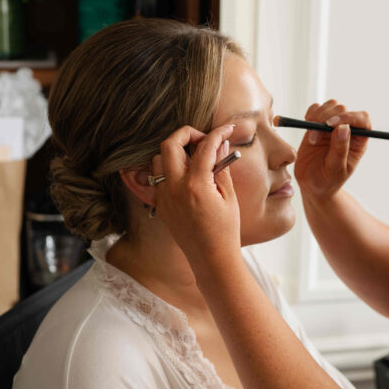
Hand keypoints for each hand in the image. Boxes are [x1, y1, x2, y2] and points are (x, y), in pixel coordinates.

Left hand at [152, 123, 239, 263]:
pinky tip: (188, 178)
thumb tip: (220, 145)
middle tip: (202, 140)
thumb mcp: (229, 196)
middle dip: (186, 135)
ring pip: (159, 160)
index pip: (204, 147)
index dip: (217, 133)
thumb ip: (222, 167)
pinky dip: (172, 172)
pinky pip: (159, 179)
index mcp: (195, 185)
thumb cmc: (225, 230)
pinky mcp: (160, 206)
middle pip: (169, 144)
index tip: (226, 130)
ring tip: (195, 160)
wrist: (211, 259)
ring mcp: (163, 197)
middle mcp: (174, 189)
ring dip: (176, 153)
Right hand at [291, 99, 369, 199]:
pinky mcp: (317, 124)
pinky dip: (310, 114)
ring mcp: (332, 126)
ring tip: (312, 138)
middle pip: (343, 109)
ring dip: (318, 116)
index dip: (349, 117)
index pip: (362, 119)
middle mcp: (348, 130)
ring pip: (330, 106)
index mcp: (359, 141)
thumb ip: (340, 149)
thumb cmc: (327, 181)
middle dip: (328, 117)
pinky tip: (307, 128)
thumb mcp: (335, 169)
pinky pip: (316, 109)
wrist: (311, 183)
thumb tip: (344, 127)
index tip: (332, 124)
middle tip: (315, 135)